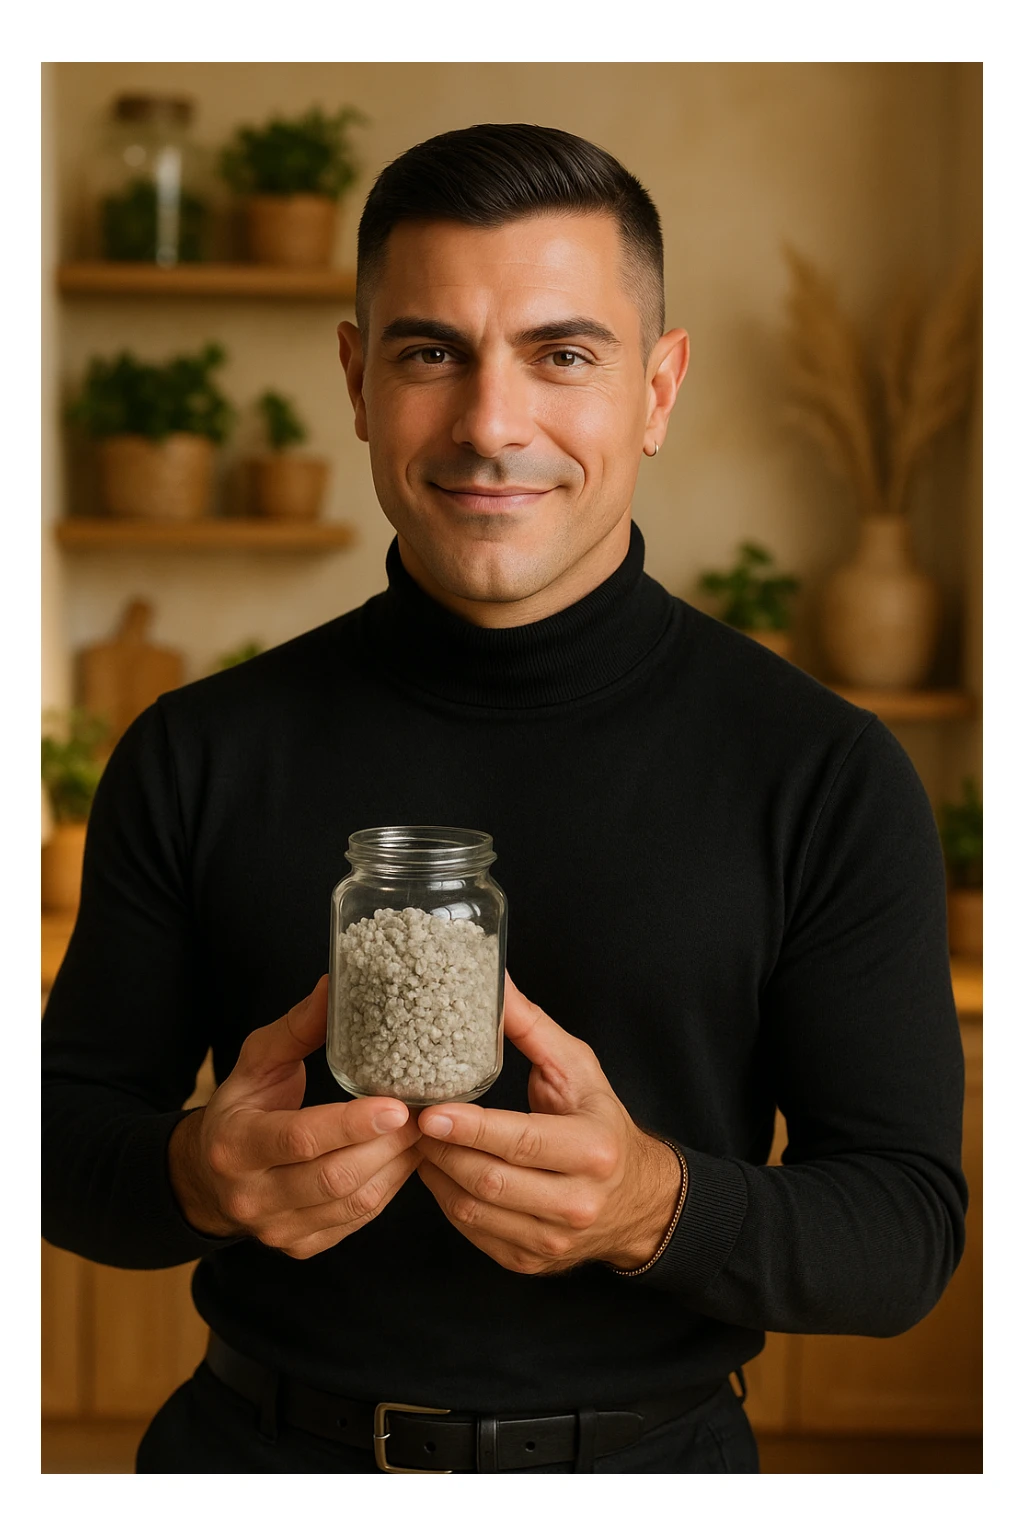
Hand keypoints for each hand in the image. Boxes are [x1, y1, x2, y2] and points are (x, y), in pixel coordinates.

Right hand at [168, 975, 422, 1258]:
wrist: (208, 1175)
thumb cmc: (242, 1107)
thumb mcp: (257, 1062)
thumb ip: (297, 1028)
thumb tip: (335, 985)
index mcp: (235, 1145)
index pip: (301, 1138)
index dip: (352, 1124)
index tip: (396, 1105)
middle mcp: (251, 1195)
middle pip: (333, 1176)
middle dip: (387, 1145)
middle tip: (425, 1115)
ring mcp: (276, 1228)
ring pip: (352, 1203)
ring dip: (396, 1167)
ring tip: (423, 1133)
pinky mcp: (300, 1246)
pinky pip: (356, 1221)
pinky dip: (388, 1189)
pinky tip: (404, 1159)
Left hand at [415, 975, 682, 1274]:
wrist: (638, 1199)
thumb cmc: (601, 1122)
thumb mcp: (579, 1069)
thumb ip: (532, 1029)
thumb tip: (494, 983)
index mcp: (593, 1150)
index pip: (520, 1140)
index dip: (470, 1128)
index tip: (430, 1112)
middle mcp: (577, 1202)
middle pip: (489, 1179)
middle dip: (441, 1149)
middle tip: (410, 1119)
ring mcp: (554, 1240)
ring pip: (474, 1211)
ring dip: (437, 1175)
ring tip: (420, 1141)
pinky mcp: (532, 1261)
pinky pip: (474, 1233)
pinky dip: (447, 1201)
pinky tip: (439, 1171)